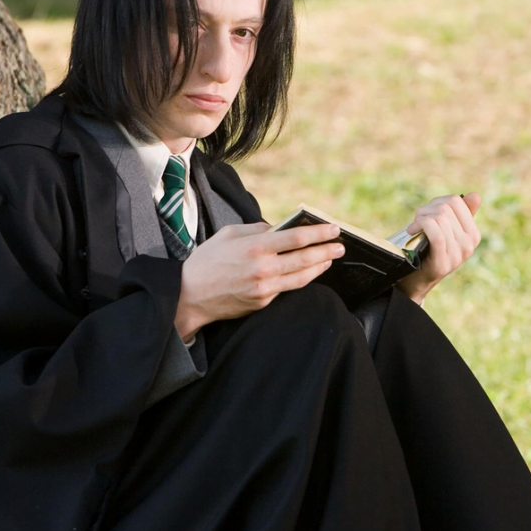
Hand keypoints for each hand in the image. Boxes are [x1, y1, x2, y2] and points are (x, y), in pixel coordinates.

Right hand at [175, 222, 344, 340]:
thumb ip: (256, 229)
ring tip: (330, 259)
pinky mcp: (263, 301)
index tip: (333, 228)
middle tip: (341, 246)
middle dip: (327, 251)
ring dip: (319, 267)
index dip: (319, 233)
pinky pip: (286, 288)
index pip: (296, 238)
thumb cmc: (207, 261)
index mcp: (255, 246)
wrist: (190, 295)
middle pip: (305, 259)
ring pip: (301, 277)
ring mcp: (265, 288)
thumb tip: (279, 228)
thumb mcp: (228, 234)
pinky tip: (308, 272)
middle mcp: (263, 268)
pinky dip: (300, 279)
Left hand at [395, 193, 481, 305]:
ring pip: (439, 219)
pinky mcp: (443, 263)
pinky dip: (422, 226)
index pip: (456, 201)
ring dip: (420, 218)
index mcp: (473, 234)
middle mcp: (469, 244)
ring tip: (414, 227)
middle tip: (417, 221)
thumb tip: (475, 196)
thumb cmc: (427, 250)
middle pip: (445, 208)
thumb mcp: (444, 230)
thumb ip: (458, 213)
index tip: (427, 213)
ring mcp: (458, 255)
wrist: (415, 279)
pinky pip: (436, 234)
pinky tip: (412, 231)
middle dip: (425, 210)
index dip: (436, 202)